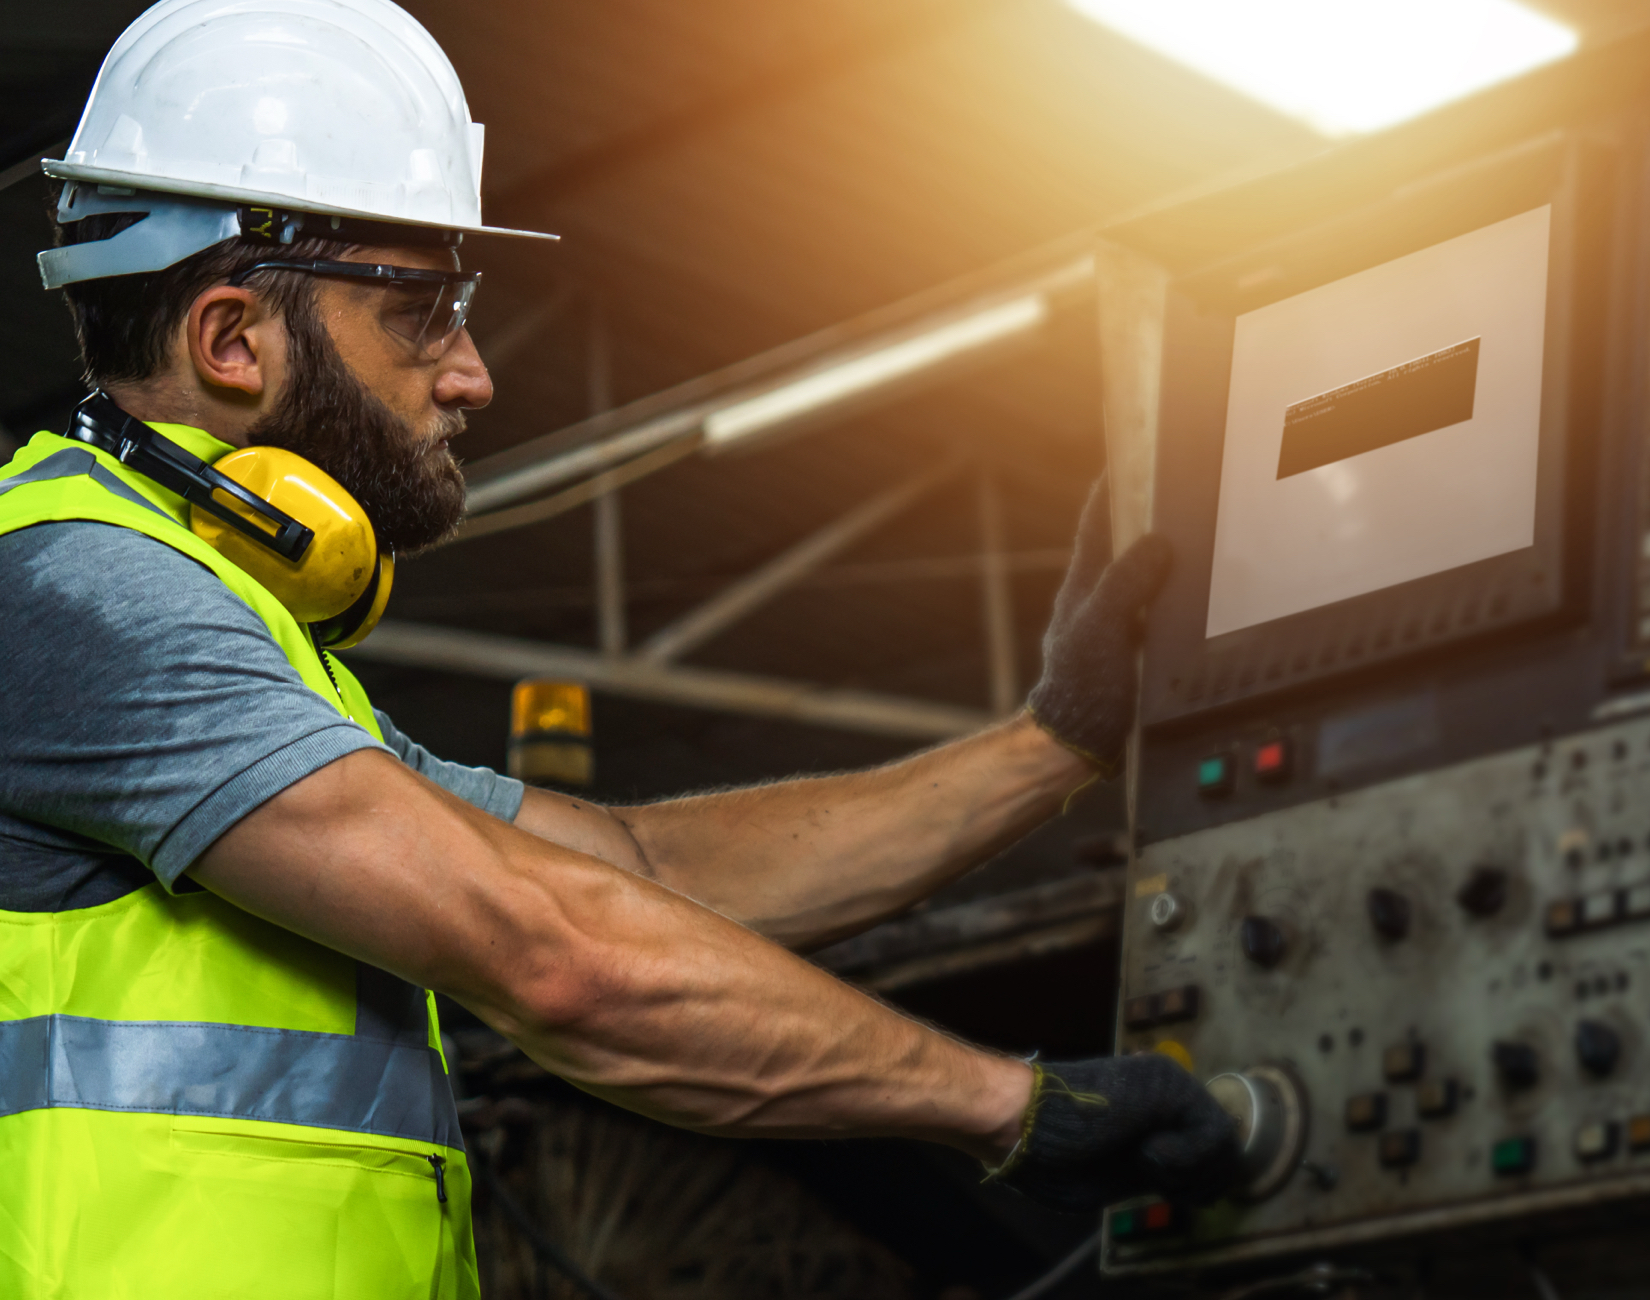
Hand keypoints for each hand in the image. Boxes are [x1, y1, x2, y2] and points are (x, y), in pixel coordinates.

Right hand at [988, 1054, 1241, 1212]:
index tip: (1171, 1193)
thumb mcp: (1121, 1175)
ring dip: (1192, 1169)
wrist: (1025, 1124)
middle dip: (1201, 1179)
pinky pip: (1213, 1132)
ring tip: (1148, 1164)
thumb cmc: (1056, 1157)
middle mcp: (1168, 1093)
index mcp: (1155, 1114)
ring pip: (1225, 1142)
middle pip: (1224, 1147)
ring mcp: (1171, 1084)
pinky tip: (1148, 1154)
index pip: (1208, 1151)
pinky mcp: (1169, 1085)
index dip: (1199, 1181)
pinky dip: (1187, 1157)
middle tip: (1161, 1182)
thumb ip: (1159, 1171)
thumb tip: (1194, 1183)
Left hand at [1026, 477, 1170, 774]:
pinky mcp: (1125, 649)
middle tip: (1171, 491)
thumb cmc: (1081, 685)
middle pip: (1119, 546)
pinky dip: (1169, 596)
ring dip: (1159, 559)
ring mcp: (1109, 625)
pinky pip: (1151, 610)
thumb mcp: (1103, 626)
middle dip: (1142, 518)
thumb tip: (1156, 543)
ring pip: (1137, 578)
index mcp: (1082, 587)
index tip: (1127, 457)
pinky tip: (1190, 599)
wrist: (1077, 739)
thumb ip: (1126, 584)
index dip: (1111, 489)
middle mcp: (1093, 600)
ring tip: (1190, 536)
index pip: (1096, 525)